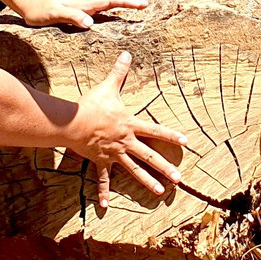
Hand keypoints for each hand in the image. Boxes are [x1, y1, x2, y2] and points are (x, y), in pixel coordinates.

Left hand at [18, 0, 147, 29]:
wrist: (28, 2)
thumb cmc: (40, 10)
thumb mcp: (55, 14)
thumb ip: (73, 17)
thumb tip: (91, 23)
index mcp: (83, 3)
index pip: (108, 1)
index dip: (125, 2)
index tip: (140, 3)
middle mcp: (86, 1)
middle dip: (129, 0)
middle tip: (146, 2)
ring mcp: (83, 4)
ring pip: (107, 0)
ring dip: (122, 0)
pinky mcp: (79, 7)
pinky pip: (99, 5)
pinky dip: (110, 4)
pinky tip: (112, 6)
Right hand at [72, 51, 185, 208]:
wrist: (73, 122)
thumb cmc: (92, 105)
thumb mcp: (108, 87)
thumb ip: (119, 72)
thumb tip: (127, 53)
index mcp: (131, 125)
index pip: (156, 130)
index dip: (172, 135)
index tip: (187, 142)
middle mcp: (126, 142)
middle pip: (150, 156)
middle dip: (165, 167)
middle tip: (179, 179)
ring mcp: (114, 154)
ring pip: (134, 170)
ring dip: (147, 181)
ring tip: (159, 192)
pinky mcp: (101, 161)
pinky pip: (103, 179)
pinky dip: (103, 192)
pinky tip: (106, 206)